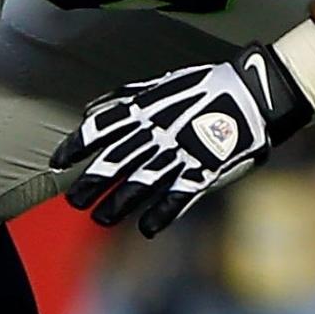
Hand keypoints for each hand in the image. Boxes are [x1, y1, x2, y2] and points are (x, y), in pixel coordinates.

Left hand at [51, 45, 313, 235]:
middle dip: (91, 183)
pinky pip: (178, 197)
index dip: (77, 146)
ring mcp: (181, 152)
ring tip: (101, 219)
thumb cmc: (207, 87)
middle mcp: (158, 132)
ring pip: (140, 184)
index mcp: (147, 108)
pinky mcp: (204, 170)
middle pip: (115, 162)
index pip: (101, 128)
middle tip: (75, 201)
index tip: (59, 162)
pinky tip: (146, 228)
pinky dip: (160, 215)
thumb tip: (91, 110)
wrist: (255, 93)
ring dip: (118, 205)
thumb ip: (126, 98)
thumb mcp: (163, 84)